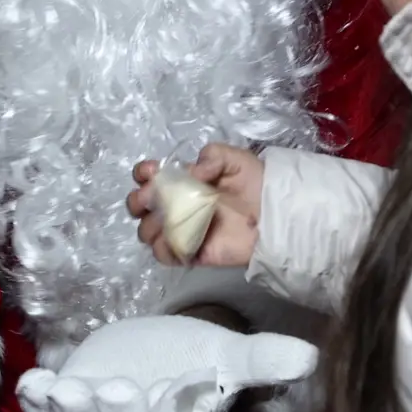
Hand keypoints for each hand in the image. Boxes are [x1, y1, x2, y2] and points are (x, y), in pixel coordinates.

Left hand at [15, 315, 316, 411]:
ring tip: (65, 390)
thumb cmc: (193, 358)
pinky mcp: (66, 400)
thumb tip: (309, 356)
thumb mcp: (227, 355)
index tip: (162, 391)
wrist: (158, 348)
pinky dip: (36, 400)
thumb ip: (263, 360)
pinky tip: (35, 380)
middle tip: (115, 390)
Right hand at [127, 144, 263, 266]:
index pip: (150, 176)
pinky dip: (163, 250)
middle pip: (139, 205)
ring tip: (168, 222)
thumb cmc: (254, 183)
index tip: (150, 173)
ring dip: (150, 226)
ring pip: (147, 231)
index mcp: (182, 180)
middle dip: (137, 201)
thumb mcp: (234, 158)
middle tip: (152, 200)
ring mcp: (182, 229)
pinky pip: (165, 254)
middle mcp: (177, 204)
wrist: (275, 214)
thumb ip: (211, 156)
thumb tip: (191, 174)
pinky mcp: (192, 251)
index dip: (143, 173)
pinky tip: (176, 242)